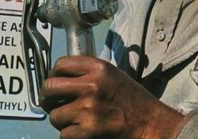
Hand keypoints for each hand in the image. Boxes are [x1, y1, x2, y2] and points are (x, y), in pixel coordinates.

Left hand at [41, 56, 186, 138]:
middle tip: (50, 104)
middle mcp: (92, 85)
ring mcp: (89, 108)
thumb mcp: (112, 75)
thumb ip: (87, 73)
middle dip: (46, 99)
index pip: (60, 64)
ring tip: (74, 121)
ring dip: (60, 121)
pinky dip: (70, 136)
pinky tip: (81, 133)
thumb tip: (58, 79)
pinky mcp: (89, 129)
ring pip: (54, 115)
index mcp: (98, 68)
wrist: (151, 123)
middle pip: (50, 87)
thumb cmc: (132, 101)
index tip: (54, 84)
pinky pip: (64, 134)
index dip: (52, 75)